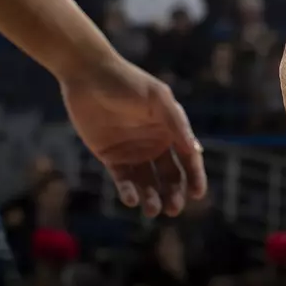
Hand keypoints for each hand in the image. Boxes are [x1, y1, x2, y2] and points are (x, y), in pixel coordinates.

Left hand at [62, 56, 206, 216]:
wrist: (88, 76)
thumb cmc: (128, 83)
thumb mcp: (157, 99)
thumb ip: (176, 124)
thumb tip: (195, 151)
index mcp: (170, 129)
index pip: (188, 158)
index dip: (195, 177)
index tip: (197, 194)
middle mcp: (154, 143)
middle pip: (169, 176)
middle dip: (174, 194)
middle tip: (173, 209)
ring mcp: (132, 151)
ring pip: (147, 183)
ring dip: (152, 198)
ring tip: (152, 210)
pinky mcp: (110, 157)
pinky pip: (123, 180)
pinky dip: (128, 192)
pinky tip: (131, 198)